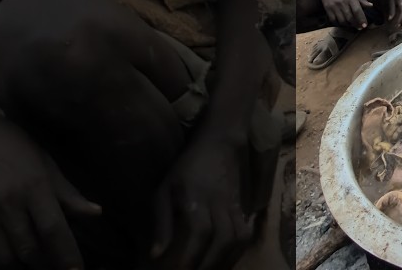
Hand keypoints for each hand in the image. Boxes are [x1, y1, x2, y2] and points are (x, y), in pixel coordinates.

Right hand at [0, 102, 100, 269]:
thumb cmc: (8, 143)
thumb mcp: (43, 160)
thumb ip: (67, 192)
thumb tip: (96, 213)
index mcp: (33, 185)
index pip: (54, 231)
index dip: (67, 257)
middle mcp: (7, 203)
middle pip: (29, 251)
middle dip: (44, 264)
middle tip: (52, 265)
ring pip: (3, 259)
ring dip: (19, 266)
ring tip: (29, 262)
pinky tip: (1, 258)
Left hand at [150, 139, 251, 269]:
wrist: (220, 143)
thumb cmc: (187, 167)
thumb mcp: (164, 189)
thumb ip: (161, 222)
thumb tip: (155, 255)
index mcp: (196, 198)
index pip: (199, 232)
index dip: (190, 257)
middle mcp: (219, 203)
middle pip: (223, 239)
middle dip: (210, 264)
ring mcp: (234, 204)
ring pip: (239, 237)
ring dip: (227, 260)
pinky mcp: (243, 206)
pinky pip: (246, 233)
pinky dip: (237, 251)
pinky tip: (226, 261)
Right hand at [313, 0, 371, 28]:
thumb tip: (371, 6)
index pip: (357, 11)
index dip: (362, 20)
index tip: (364, 25)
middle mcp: (342, 2)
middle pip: (350, 18)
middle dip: (356, 24)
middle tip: (360, 27)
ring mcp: (334, 6)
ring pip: (342, 21)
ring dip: (348, 25)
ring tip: (352, 25)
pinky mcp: (327, 8)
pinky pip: (333, 20)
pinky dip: (339, 23)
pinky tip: (343, 23)